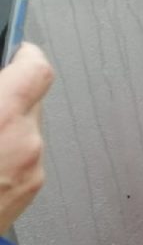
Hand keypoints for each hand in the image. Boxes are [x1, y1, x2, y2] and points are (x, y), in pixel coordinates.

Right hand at [0, 43, 54, 234]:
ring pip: (25, 130)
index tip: (13, 51)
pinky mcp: (28, 193)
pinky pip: (21, 157)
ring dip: (2, 125)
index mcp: (3, 117)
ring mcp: (31, 170)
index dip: (25, 55)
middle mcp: (26, 142)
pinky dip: (2, 152)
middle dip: (5, 96)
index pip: (37, 69)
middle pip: (31, 100)